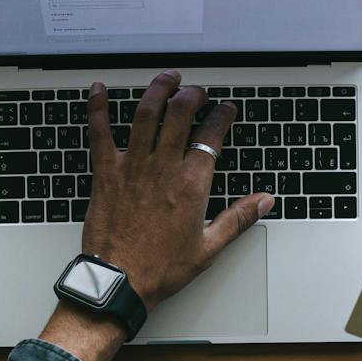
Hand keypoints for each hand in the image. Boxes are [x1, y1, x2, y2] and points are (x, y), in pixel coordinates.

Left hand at [79, 68, 273, 308]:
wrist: (119, 281)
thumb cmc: (160, 268)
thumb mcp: (209, 247)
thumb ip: (238, 218)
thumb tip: (263, 201)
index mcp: (191, 183)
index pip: (212, 135)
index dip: (222, 115)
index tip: (225, 109)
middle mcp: (163, 167)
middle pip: (180, 113)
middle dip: (192, 94)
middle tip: (196, 91)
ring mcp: (132, 166)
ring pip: (146, 113)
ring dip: (157, 89)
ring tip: (167, 78)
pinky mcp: (106, 173)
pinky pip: (100, 132)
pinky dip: (98, 108)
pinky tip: (98, 90)